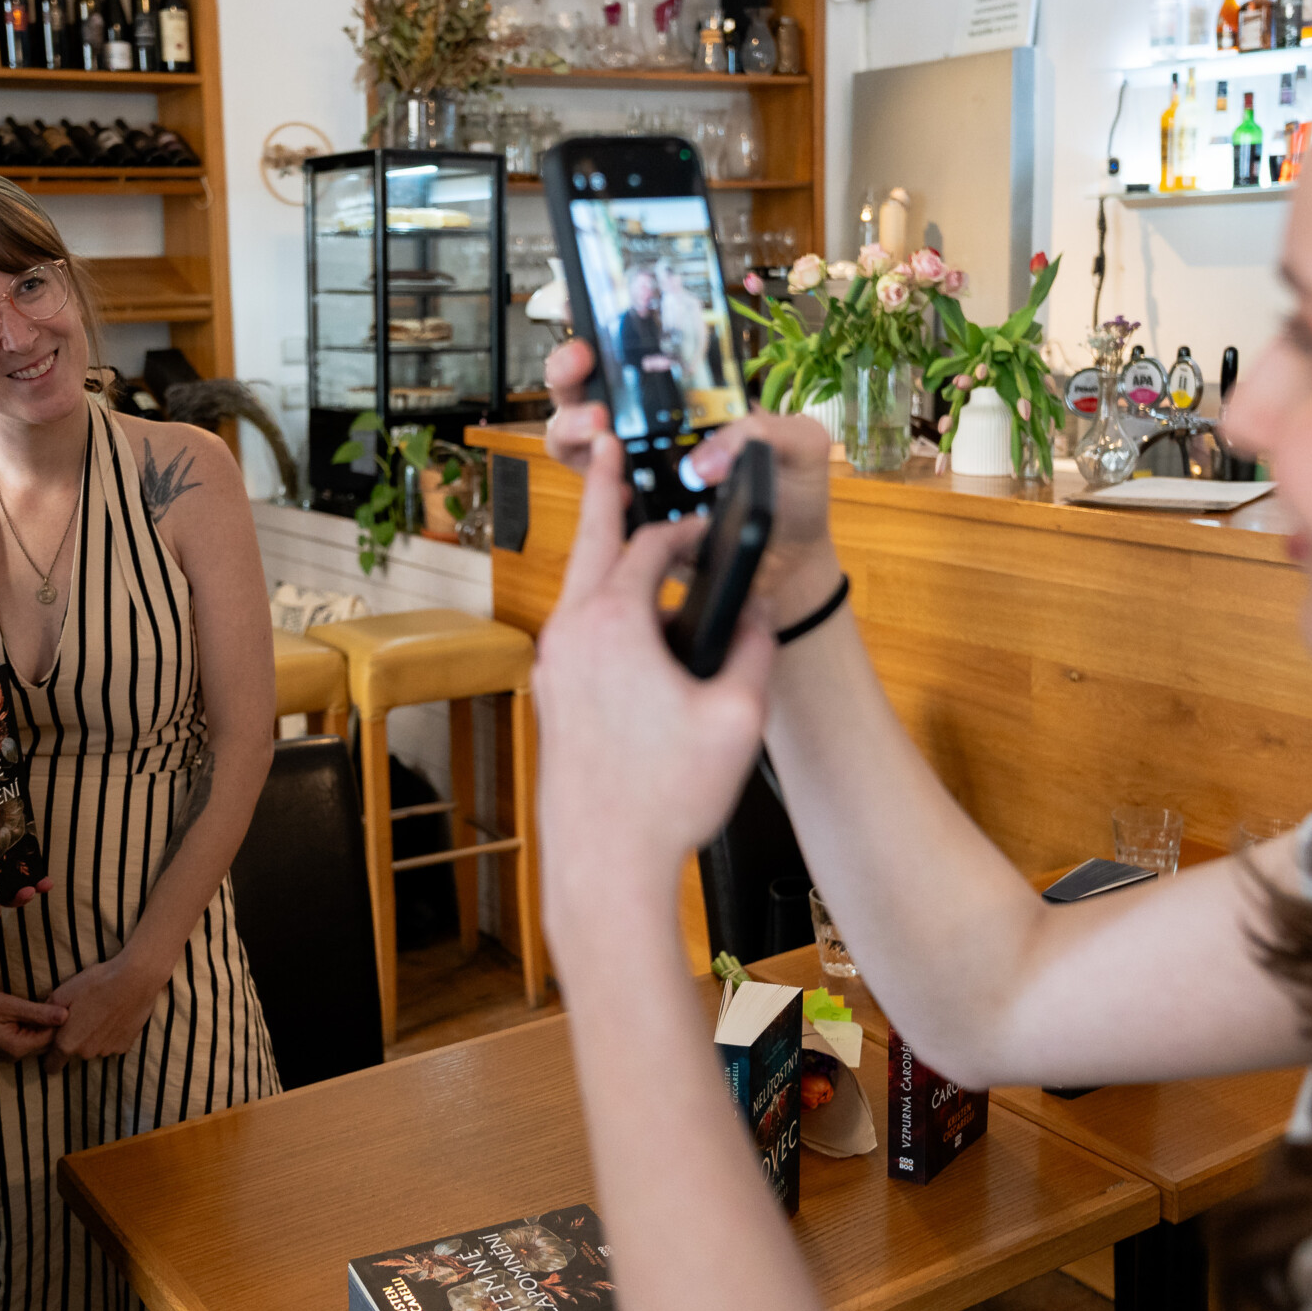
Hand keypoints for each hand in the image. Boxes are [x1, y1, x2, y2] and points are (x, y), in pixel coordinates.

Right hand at [0, 987, 68, 1060]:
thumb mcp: (7, 1005)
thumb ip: (37, 1012)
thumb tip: (66, 1015)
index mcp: (17, 1047)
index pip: (53, 1039)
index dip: (63, 1022)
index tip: (69, 1003)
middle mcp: (15, 1056)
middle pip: (48, 1044)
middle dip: (57, 1026)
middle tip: (65, 1003)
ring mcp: (10, 1055)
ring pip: (39, 1043)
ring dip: (47, 1027)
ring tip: (53, 1006)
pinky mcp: (7, 1049)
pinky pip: (29, 1041)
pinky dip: (36, 1029)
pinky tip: (39, 1014)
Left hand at [46, 953, 169, 1063]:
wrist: (135, 980)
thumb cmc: (95, 984)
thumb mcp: (62, 993)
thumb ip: (47, 1013)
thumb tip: (43, 1022)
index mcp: (67, 1043)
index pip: (51, 1066)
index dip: (50, 1056)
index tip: (55, 1042)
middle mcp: (86, 1053)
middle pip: (74, 1052)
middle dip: (75, 1038)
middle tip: (83, 1015)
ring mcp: (107, 1051)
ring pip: (94, 1047)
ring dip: (94, 1036)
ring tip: (101, 1011)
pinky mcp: (125, 1045)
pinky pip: (111, 1043)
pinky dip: (111, 1034)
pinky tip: (115, 1015)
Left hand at [533, 434, 778, 939]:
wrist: (603, 861)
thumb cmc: (667, 795)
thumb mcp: (737, 719)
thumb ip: (756, 653)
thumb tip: (760, 614)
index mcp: (613, 624)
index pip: (651, 549)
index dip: (685, 532)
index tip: (711, 529)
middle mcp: (572, 632)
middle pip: (594, 543)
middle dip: (607, 494)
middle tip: (610, 449)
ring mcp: (553, 664)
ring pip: (578, 586)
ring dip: (605, 554)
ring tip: (622, 525)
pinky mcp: (551, 693)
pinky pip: (574, 625)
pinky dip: (597, 600)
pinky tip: (624, 614)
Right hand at [545, 340, 840, 623]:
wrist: (784, 562)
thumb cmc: (792, 492)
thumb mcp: (798, 444)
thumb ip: (762, 431)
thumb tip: (701, 463)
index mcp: (691, 391)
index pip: (642, 345)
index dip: (606, 320)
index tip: (587, 304)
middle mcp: (651, 419)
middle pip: (590, 381)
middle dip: (570, 363)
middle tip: (582, 359)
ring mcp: (632, 461)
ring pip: (572, 430)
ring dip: (570, 421)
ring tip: (596, 425)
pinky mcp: (625, 505)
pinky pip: (589, 487)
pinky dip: (590, 479)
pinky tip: (616, 484)